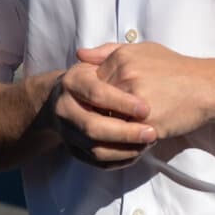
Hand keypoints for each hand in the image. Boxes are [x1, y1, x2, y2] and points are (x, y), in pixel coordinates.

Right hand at [39, 46, 157, 167]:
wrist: (63, 99)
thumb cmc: (92, 77)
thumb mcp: (100, 61)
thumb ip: (106, 52)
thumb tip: (88, 52)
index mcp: (72, 82)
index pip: (96, 93)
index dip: (121, 103)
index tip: (146, 109)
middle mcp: (65, 108)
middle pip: (93, 127)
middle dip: (125, 133)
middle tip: (152, 133)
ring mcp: (68, 132)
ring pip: (95, 149)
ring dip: (124, 150)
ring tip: (149, 143)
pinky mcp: (74, 150)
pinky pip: (96, 162)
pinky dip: (119, 160)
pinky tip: (138, 152)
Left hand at [78, 41, 214, 142]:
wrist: (207, 88)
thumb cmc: (176, 69)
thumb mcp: (143, 50)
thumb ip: (108, 51)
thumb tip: (79, 55)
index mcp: (121, 58)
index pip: (91, 84)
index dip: (99, 98)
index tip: (110, 103)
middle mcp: (125, 76)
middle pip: (96, 104)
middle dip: (102, 114)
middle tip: (112, 119)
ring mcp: (134, 100)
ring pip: (107, 121)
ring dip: (111, 128)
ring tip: (124, 128)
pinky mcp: (145, 121)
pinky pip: (124, 136)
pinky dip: (126, 140)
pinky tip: (136, 135)